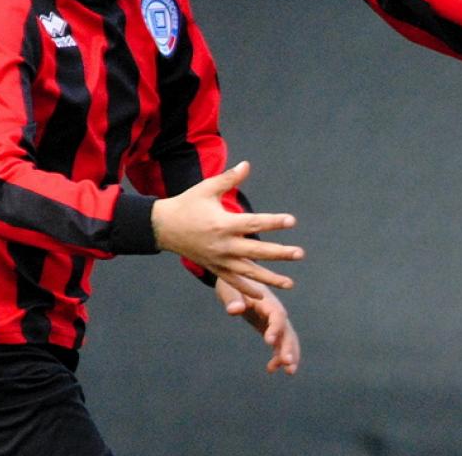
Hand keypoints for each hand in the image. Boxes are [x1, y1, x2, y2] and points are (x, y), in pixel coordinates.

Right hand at [152, 161, 303, 298]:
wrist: (162, 227)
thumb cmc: (187, 204)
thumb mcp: (207, 188)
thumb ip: (229, 178)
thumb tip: (247, 164)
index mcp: (223, 224)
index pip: (254, 223)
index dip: (274, 222)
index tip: (292, 221)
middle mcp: (223, 245)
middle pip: (256, 251)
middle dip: (280, 253)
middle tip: (299, 253)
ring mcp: (219, 260)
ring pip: (248, 272)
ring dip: (270, 279)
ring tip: (290, 283)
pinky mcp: (214, 268)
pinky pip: (233, 282)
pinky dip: (247, 290)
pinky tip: (262, 296)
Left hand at [216, 278, 299, 374]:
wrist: (236, 277)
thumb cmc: (232, 282)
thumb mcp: (229, 289)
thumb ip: (232, 299)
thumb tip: (235, 310)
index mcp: (266, 300)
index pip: (276, 314)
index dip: (275, 328)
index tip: (269, 342)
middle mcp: (275, 311)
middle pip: (286, 329)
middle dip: (288, 346)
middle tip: (287, 363)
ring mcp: (274, 320)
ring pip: (287, 338)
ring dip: (290, 353)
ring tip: (290, 372)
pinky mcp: (270, 327)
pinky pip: (279, 342)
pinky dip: (278, 355)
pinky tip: (271, 369)